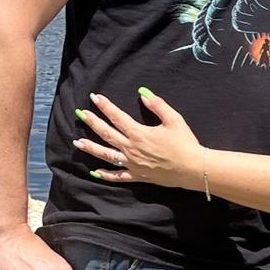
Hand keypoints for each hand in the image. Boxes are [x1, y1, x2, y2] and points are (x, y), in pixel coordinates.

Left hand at [74, 89, 201, 190]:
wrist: (192, 168)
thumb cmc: (185, 143)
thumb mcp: (174, 119)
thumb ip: (157, 105)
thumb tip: (142, 92)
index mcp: (138, 133)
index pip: (116, 116)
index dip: (105, 106)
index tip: (94, 98)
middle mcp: (131, 148)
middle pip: (106, 133)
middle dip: (92, 122)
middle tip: (80, 114)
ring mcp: (132, 164)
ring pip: (106, 155)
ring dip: (91, 148)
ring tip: (77, 143)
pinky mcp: (137, 176)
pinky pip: (118, 176)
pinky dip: (105, 175)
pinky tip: (95, 172)